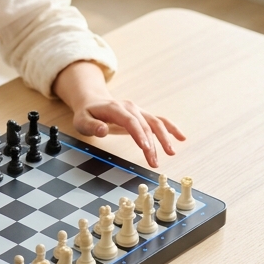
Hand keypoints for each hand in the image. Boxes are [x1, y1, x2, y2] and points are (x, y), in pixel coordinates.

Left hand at [52, 60, 184, 167]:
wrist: (93, 102)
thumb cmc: (87, 114)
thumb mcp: (82, 120)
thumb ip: (92, 126)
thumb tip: (103, 130)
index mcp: (115, 108)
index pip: (130, 121)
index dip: (139, 134)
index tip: (146, 148)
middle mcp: (130, 108)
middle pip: (145, 125)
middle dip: (152, 144)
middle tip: (154, 162)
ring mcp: (138, 111)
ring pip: (155, 122)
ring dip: (164, 137)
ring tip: (171, 153)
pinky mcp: (142, 116)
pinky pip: (159, 121)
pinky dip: (171, 128)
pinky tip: (181, 138)